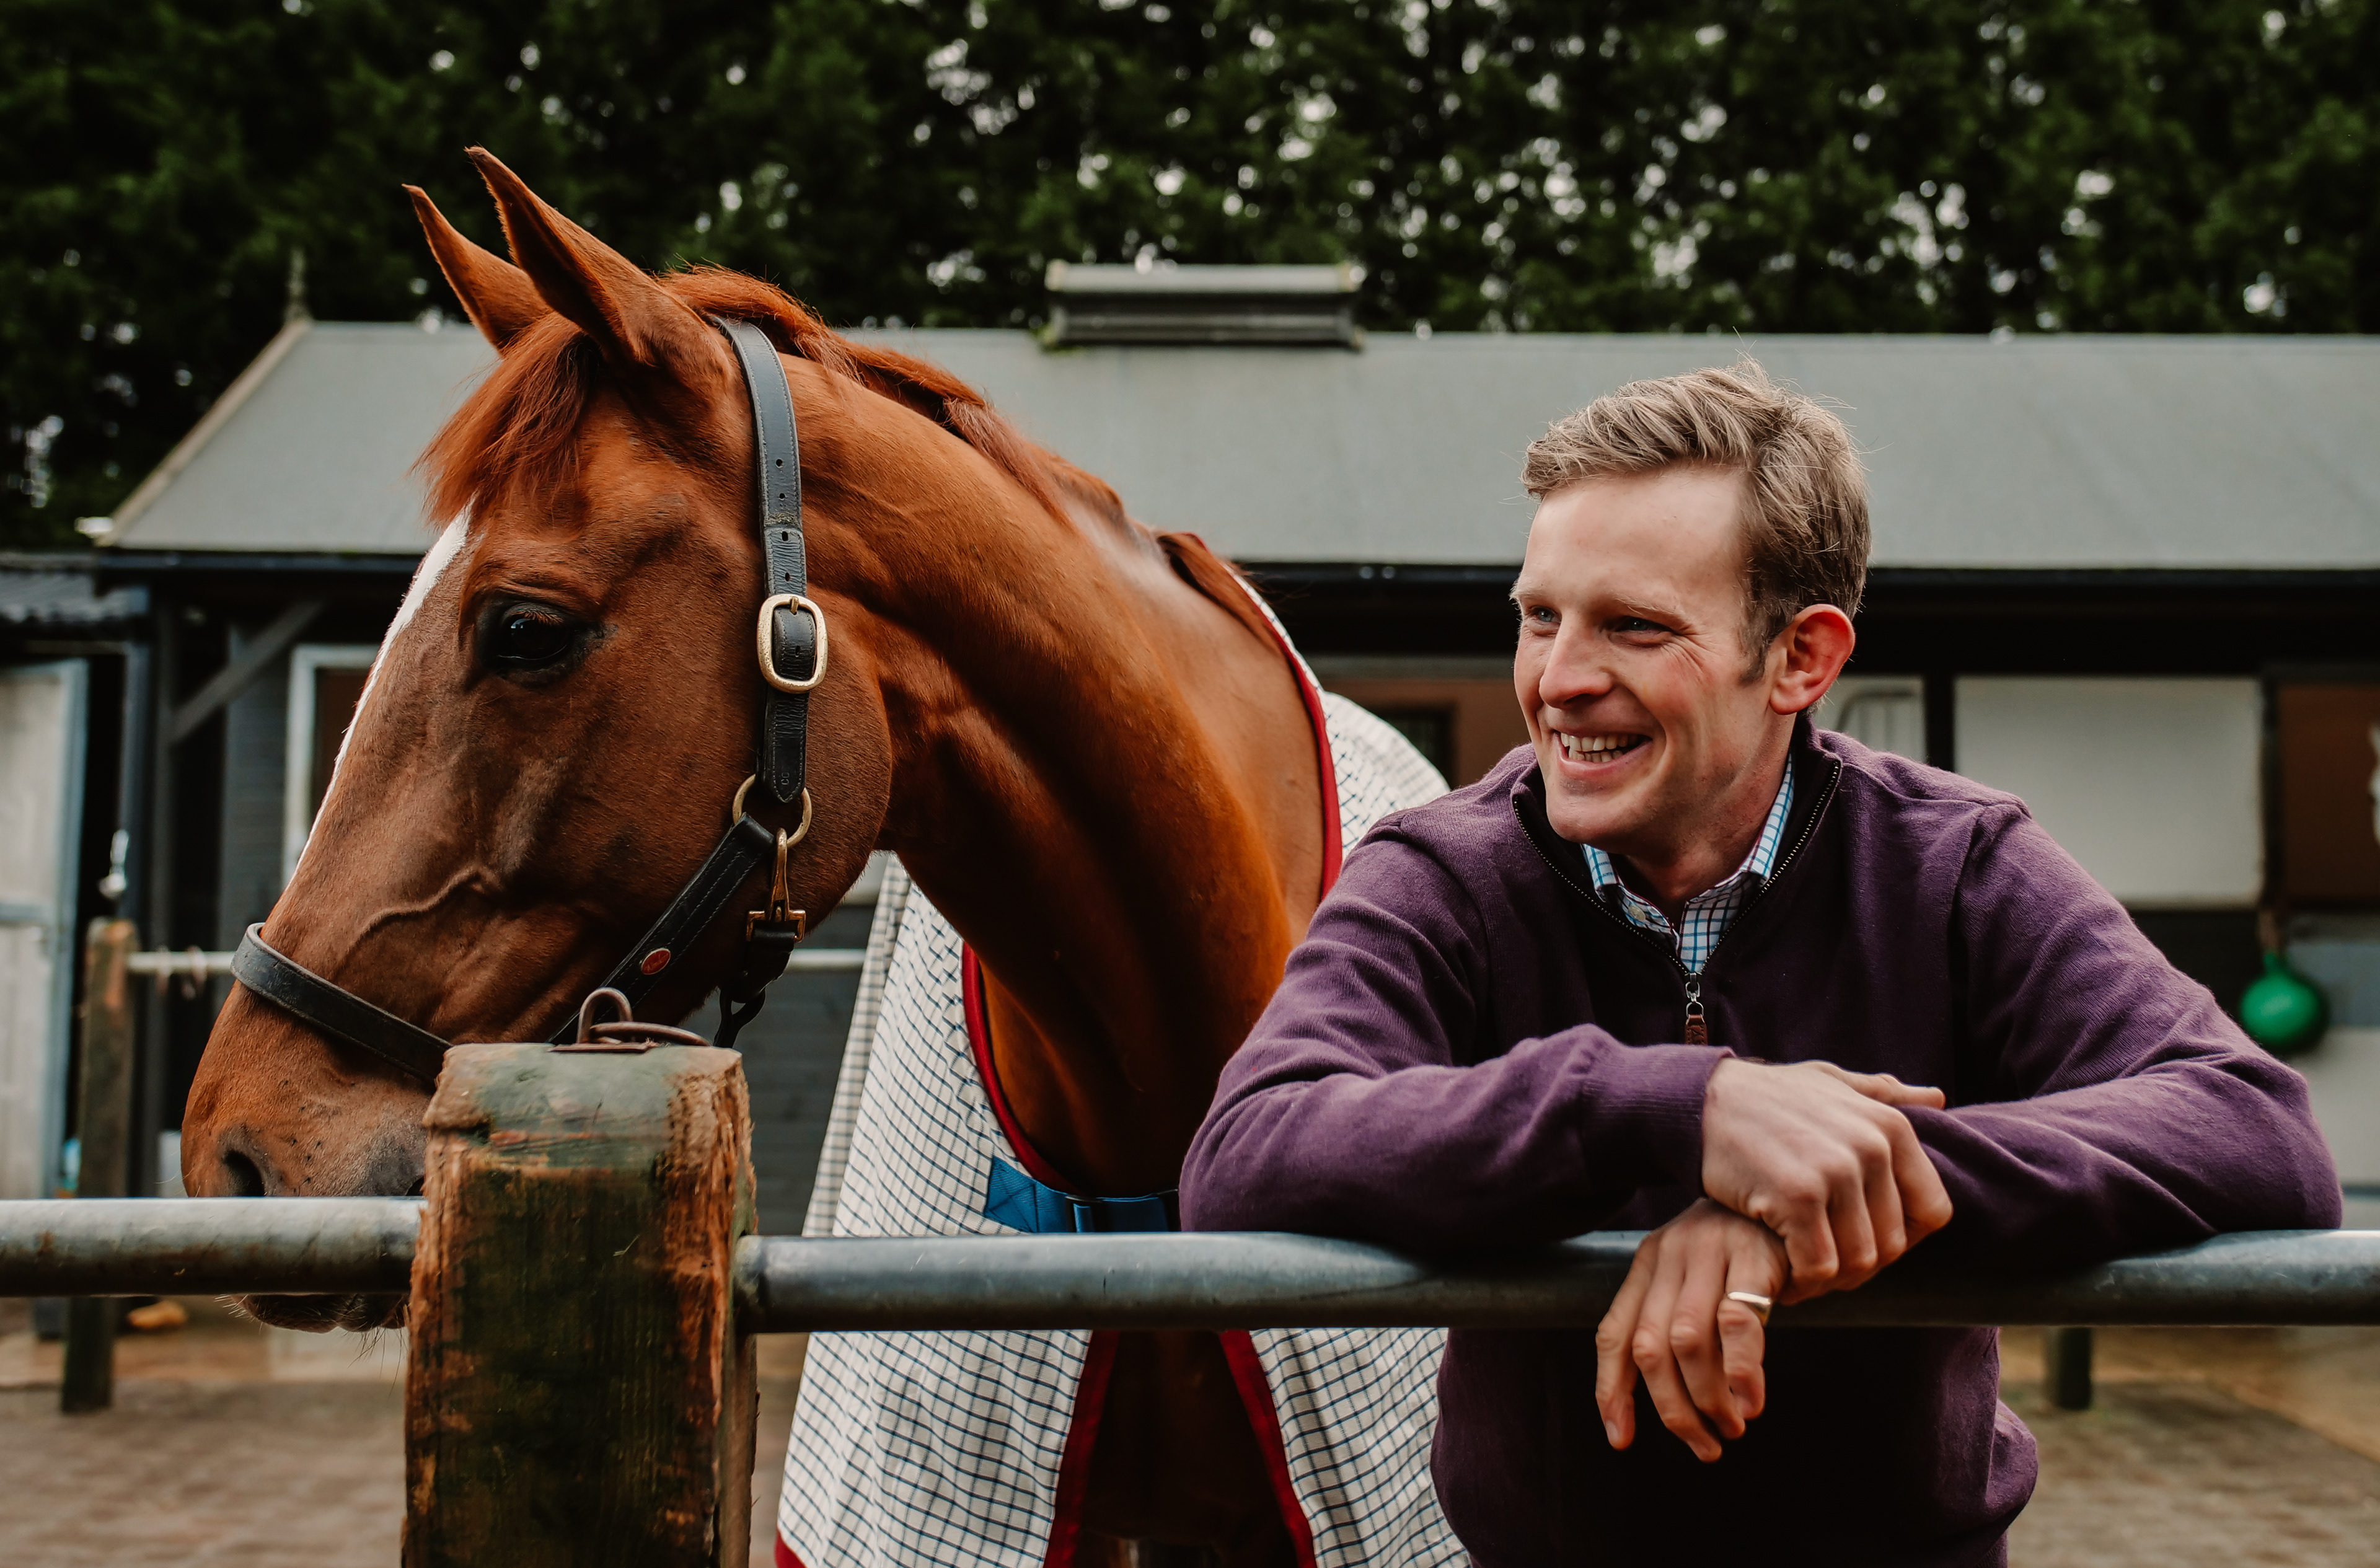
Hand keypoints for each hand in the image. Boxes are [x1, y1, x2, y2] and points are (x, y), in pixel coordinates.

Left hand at [1595, 1199, 1786, 1461]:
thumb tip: (1677, 1406)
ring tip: (1732, 1428)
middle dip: (1672, 1409)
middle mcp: (1670, 1253)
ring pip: (1687, 1342)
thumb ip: (1681, 1326)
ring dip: (1708, 1398)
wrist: (1798, 1191)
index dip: (1611, 1391)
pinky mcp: (1754, 1254)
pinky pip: (1738, 1322)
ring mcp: (1709, 1251)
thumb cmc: (1748, 1250)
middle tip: (1705, 1446)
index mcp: (1648, 1263)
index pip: (1613, 1335)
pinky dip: (1741, 1371)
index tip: (1619, 1438)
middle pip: (1650, 1348)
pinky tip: (1752, 1401)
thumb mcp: (1701, 1279)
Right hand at [1699, 1057, 1952, 1302]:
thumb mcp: (1830, 1082)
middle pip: (1892, 1244)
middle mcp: (1872, 1147)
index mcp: (1890, 1126)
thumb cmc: (1767, 1095)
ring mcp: (1835, 1172)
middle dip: (1860, 1265)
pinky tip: (1783, 1272)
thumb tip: (1938, 1098)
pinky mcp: (1796, 1197)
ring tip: (1803, 1271)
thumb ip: (1883, 1094)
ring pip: (1858, 1262)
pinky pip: (1819, 1265)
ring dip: (1830, 1279)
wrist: (1701, 1100)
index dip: (1904, 1239)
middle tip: (1824, 1264)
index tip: (1865, 1242)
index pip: (1933, 1210)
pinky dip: (1803, 1281)